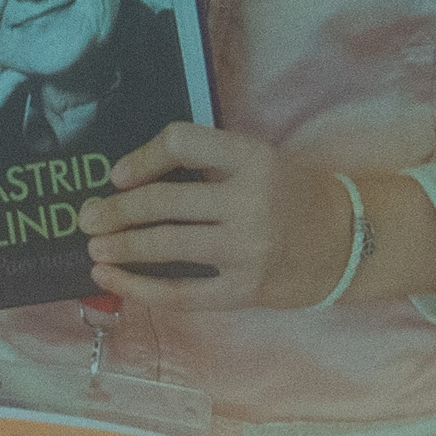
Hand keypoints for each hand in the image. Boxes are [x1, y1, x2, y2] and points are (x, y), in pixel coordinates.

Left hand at [79, 124, 333, 308]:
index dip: (143, 156)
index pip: (183, 142)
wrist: (348, 243)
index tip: (118, 175)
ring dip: (120, 248)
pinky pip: (180, 293)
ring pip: (166, 246)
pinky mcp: (243, 290)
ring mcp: (246, 249)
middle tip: (87, 218)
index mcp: (253, 158)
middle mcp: (249, 201)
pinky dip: (139, 288)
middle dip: (115, 211)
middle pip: (164, 202)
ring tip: (93, 250)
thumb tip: (132, 178)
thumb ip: (210, 163)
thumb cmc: (293, 197)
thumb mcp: (261, 161)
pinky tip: (112, 281)